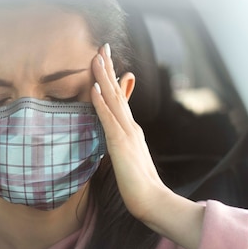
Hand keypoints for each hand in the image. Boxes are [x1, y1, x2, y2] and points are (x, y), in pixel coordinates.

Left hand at [90, 44, 204, 248]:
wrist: (152, 201)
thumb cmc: (138, 186)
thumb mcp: (128, 161)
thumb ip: (122, 147)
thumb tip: (116, 141)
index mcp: (131, 131)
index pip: (120, 100)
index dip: (112, 79)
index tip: (105, 61)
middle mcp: (131, 128)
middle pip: (117, 93)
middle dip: (108, 69)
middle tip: (100, 47)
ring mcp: (127, 134)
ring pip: (113, 100)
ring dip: (103, 77)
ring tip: (95, 57)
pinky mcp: (120, 144)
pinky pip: (109, 119)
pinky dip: (102, 102)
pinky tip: (95, 88)